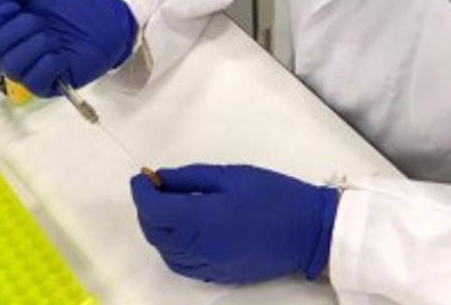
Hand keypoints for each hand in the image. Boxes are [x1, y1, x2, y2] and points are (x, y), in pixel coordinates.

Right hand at [0, 0, 136, 95]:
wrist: (105, 19)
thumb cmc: (71, 4)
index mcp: (2, 28)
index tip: (10, 8)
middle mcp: (8, 51)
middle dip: (21, 27)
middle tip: (42, 21)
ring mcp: (26, 71)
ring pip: (12, 64)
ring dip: (37, 43)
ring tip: (54, 37)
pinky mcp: (45, 85)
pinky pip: (34, 79)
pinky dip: (50, 61)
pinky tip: (61, 54)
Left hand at [130, 164, 338, 283]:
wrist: (309, 230)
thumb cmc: (273, 194)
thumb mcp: (231, 175)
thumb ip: (191, 178)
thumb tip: (160, 179)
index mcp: (203, 219)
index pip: (155, 210)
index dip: (142, 192)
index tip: (141, 176)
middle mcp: (200, 248)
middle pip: (155, 233)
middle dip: (146, 209)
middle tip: (154, 187)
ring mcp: (209, 266)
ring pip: (165, 252)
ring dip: (157, 229)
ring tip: (167, 207)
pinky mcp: (218, 275)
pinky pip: (182, 264)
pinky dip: (172, 248)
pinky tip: (181, 230)